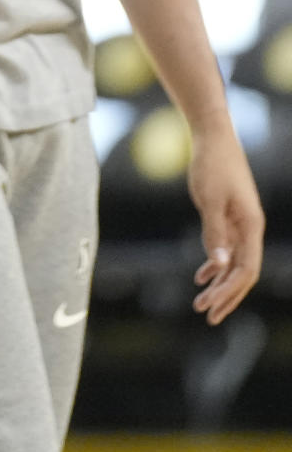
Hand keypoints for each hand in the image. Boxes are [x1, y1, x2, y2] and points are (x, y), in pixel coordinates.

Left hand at [188, 116, 264, 323]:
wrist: (213, 137)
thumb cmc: (212, 165)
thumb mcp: (209, 200)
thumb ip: (214, 233)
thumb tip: (218, 266)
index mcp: (251, 226)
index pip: (245, 270)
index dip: (230, 292)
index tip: (210, 307)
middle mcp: (249, 228)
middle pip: (242, 272)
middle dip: (226, 295)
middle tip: (205, 314)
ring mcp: (240, 223)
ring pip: (233, 263)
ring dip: (219, 284)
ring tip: (201, 302)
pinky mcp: (228, 217)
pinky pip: (225, 249)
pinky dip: (214, 264)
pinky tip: (202, 277)